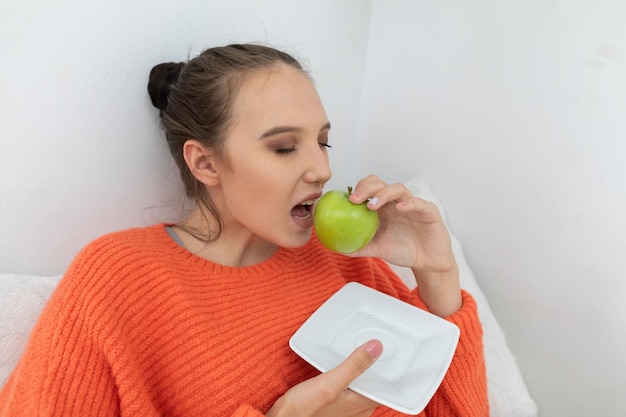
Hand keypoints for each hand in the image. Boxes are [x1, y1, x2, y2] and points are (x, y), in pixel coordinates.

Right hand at [266, 340, 382, 416]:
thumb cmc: (303, 410)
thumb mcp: (329, 383)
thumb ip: (354, 366)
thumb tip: (375, 348)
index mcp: (362, 404)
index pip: (387, 387)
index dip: (391, 370)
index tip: (391, 353)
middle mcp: (358, 410)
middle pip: (375, 385)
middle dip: (376, 368)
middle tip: (374, 348)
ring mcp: (347, 410)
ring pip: (362, 387)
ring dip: (361, 372)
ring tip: (358, 354)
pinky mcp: (336, 406)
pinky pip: (350, 390)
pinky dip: (349, 378)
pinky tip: (341, 369)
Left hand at [348, 175, 461, 315]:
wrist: (426, 261)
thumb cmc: (402, 251)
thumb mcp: (376, 249)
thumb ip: (357, 246)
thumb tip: (335, 247)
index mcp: (383, 207)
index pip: (369, 188)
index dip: (357, 189)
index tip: (346, 200)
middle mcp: (396, 202)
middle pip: (380, 184)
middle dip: (366, 188)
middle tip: (355, 199)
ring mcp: (412, 204)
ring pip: (398, 189)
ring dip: (383, 194)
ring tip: (372, 206)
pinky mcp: (428, 210)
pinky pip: (417, 203)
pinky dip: (408, 203)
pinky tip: (399, 208)